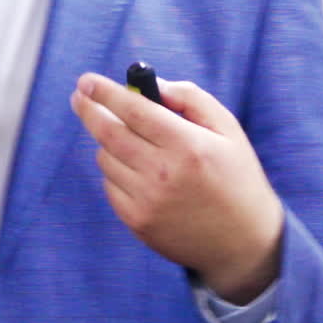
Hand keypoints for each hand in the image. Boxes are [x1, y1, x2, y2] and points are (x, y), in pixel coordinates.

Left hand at [70, 73, 283, 303]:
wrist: (243, 241)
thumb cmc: (236, 176)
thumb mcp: (228, 129)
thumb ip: (190, 98)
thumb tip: (152, 85)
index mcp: (188, 145)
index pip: (134, 110)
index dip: (105, 92)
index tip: (87, 81)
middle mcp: (163, 173)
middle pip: (108, 133)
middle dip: (88, 109)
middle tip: (79, 96)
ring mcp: (147, 201)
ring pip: (106, 158)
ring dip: (110, 142)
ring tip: (133, 142)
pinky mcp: (137, 222)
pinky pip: (110, 185)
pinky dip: (116, 171)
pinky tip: (139, 171)